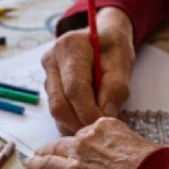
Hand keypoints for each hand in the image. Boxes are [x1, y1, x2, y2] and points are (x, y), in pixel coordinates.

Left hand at [13, 117, 161, 168]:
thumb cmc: (154, 167)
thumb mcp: (138, 141)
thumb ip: (122, 143)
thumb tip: (123, 151)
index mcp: (98, 130)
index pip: (80, 135)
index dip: (75, 144)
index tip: (72, 148)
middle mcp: (81, 147)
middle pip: (57, 148)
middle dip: (47, 151)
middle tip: (39, 154)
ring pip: (45, 167)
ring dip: (34, 166)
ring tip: (28, 167)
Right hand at [42, 7, 135, 134]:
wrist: (103, 37)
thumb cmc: (112, 46)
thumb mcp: (121, 62)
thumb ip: (116, 88)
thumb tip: (106, 116)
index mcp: (70, 48)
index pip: (74, 89)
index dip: (88, 112)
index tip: (104, 124)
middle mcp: (52, 61)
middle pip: (59, 104)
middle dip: (79, 123)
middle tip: (100, 131)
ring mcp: (47, 76)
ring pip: (56, 111)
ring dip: (76, 124)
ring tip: (96, 124)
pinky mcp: (49, 88)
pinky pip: (57, 112)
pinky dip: (72, 121)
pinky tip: (88, 119)